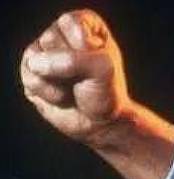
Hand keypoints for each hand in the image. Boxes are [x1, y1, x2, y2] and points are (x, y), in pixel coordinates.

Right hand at [21, 10, 132, 146]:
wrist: (101, 124)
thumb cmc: (106, 92)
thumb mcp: (104, 70)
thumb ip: (74, 60)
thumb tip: (37, 65)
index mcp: (83, 25)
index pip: (71, 23)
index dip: (84, 46)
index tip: (98, 59)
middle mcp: (60, 35)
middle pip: (51, 39)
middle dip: (72, 65)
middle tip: (85, 77)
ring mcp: (43, 54)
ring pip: (36, 57)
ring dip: (60, 80)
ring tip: (72, 86)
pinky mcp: (31, 73)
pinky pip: (30, 77)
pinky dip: (50, 93)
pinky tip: (61, 97)